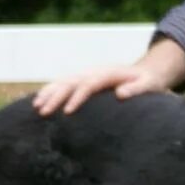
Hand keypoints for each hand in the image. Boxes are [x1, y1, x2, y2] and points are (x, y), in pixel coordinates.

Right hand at [32, 39, 184, 116]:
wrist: (146, 73)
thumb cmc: (148, 82)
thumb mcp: (148, 84)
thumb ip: (136, 88)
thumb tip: (121, 94)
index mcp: (108, 73)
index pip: (89, 84)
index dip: (77, 97)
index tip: (67, 111)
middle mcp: (94, 72)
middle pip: (71, 82)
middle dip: (56, 96)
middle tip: (43, 112)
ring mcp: (87, 74)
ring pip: (63, 82)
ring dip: (49, 93)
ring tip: (36, 107)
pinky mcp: (84, 80)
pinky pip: (63, 84)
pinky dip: (50, 90)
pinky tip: (38, 101)